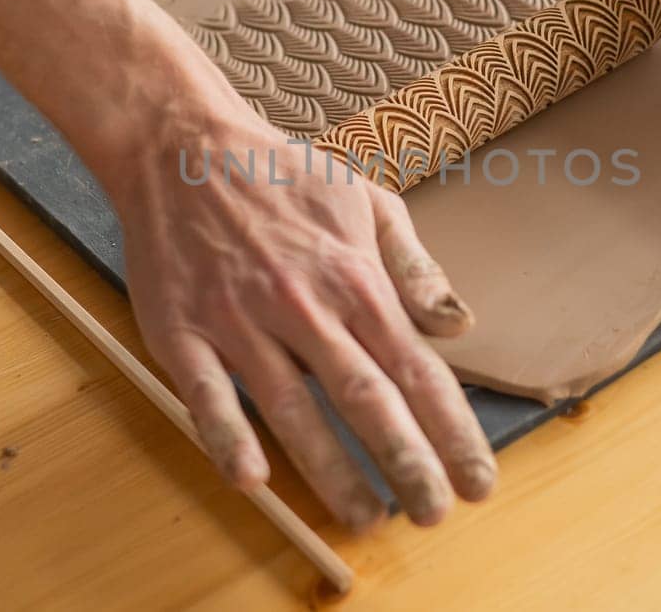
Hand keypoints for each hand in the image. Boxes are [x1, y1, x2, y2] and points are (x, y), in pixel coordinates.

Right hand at [111, 107, 495, 530]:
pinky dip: (227, 436)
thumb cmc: (282, 175)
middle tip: (434, 515)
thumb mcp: (367, 202)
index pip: (416, 369)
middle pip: (364, 397)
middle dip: (405, 460)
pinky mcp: (182, 331)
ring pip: (291, 408)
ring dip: (329, 470)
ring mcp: (239, 320)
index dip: (451, 430)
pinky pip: (207, 394)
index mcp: (354, 278)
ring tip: (363, 516)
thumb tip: (459, 326)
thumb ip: (415, 268)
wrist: (182, 145)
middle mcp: (303, 305)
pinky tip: (252, 479)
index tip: (478, 480)